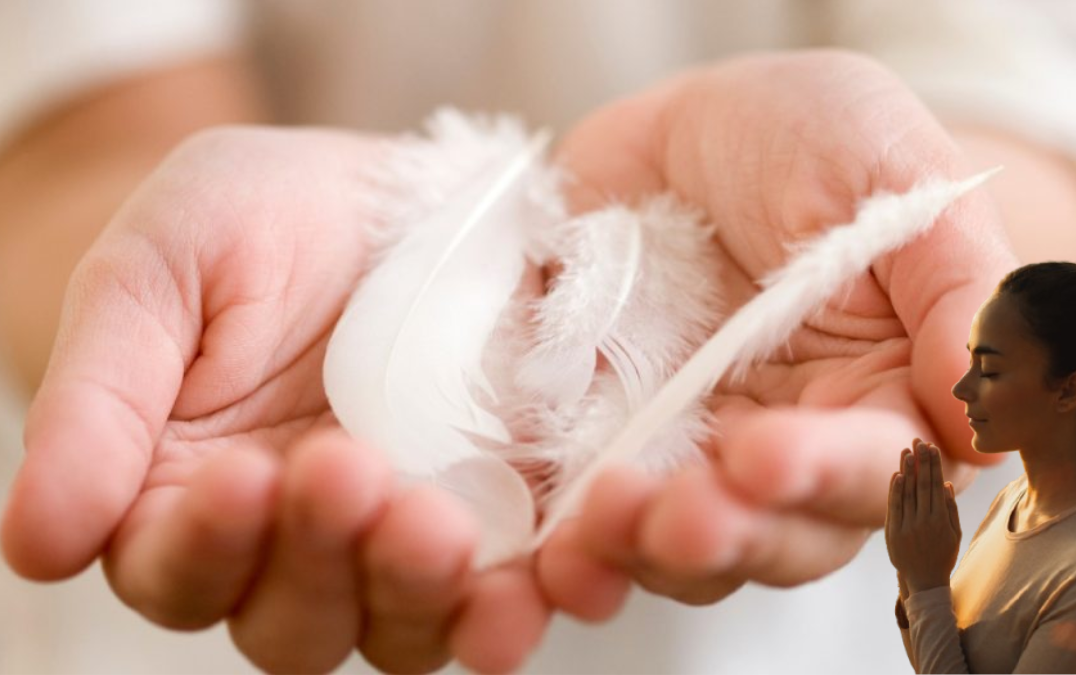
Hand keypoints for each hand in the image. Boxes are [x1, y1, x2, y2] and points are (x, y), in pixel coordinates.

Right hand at [0, 128, 547, 672]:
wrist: (389, 192)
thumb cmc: (255, 220)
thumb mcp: (162, 270)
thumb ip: (102, 399)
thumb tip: (36, 542)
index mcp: (186, 494)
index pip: (176, 568)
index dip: (205, 544)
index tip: (243, 476)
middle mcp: (290, 542)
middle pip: (290, 620)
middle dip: (320, 561)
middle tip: (349, 472)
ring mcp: (396, 537)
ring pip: (394, 627)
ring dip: (414, 591)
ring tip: (439, 524)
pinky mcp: (492, 517)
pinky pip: (498, 591)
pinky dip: (510, 602)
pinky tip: (528, 585)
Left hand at [537, 51, 1014, 616]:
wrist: (693, 125)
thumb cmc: (816, 138)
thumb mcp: (896, 175)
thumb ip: (956, 288)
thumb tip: (984, 413)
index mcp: (883, 397)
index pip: (876, 473)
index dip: (823, 478)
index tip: (764, 451)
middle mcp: (791, 446)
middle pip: (775, 537)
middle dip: (725, 536)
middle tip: (673, 515)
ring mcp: (692, 450)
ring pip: (678, 545)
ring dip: (636, 553)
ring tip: (591, 529)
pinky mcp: (606, 437)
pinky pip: (583, 511)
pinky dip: (560, 539)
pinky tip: (538, 547)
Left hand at [886, 440, 961, 592]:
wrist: (924, 581)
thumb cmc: (943, 556)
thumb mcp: (954, 534)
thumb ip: (950, 508)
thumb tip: (946, 483)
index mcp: (941, 520)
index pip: (935, 485)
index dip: (933, 465)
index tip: (932, 447)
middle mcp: (924, 521)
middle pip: (922, 485)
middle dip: (921, 461)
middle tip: (920, 440)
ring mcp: (907, 527)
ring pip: (907, 493)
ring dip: (907, 470)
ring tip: (907, 450)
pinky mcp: (893, 532)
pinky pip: (894, 507)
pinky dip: (895, 490)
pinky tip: (897, 474)